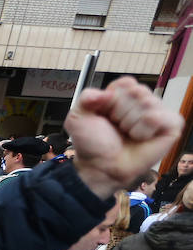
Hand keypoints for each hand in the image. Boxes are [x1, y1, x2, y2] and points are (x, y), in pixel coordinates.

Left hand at [67, 77, 182, 199]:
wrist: (99, 166)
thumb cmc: (92, 143)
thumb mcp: (78, 117)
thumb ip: (86, 97)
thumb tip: (106, 93)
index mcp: (126, 96)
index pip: (126, 83)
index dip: (112, 100)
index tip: (105, 114)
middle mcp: (144, 102)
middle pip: (138, 91)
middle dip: (120, 111)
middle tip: (117, 127)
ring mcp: (159, 114)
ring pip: (148, 103)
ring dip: (130, 122)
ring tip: (127, 134)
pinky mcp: (171, 127)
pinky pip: (158, 117)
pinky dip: (143, 130)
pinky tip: (140, 138)